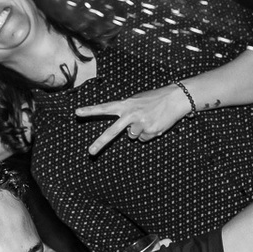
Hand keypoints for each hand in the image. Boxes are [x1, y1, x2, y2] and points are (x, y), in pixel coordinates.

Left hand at [76, 83, 193, 155]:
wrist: (175, 98)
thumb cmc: (155, 99)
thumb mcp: (137, 101)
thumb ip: (128, 112)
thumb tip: (128, 132)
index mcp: (126, 104)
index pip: (105, 108)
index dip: (90, 110)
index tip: (77, 112)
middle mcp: (130, 114)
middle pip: (112, 131)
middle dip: (100, 142)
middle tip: (90, 152)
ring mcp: (140, 124)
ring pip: (133, 137)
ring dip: (139, 131)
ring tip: (149, 119)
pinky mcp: (150, 131)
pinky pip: (144, 138)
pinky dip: (150, 133)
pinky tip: (156, 123)